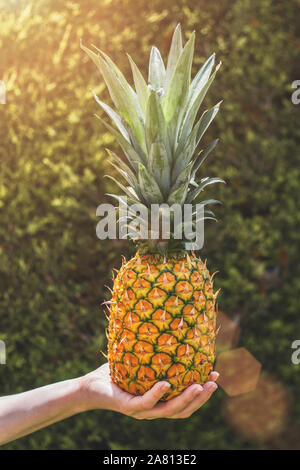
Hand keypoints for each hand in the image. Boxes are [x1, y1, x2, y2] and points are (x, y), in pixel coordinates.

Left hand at [79, 363, 218, 419]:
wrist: (90, 386)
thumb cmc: (117, 373)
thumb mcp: (141, 364)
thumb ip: (157, 355)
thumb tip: (175, 328)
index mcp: (159, 403)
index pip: (185, 403)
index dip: (202, 394)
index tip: (216, 376)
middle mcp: (152, 410)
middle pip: (182, 410)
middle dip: (201, 398)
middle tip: (214, 382)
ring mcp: (140, 410)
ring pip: (168, 410)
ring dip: (187, 399)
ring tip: (199, 385)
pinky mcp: (127, 406)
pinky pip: (145, 402)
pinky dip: (157, 394)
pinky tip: (166, 384)